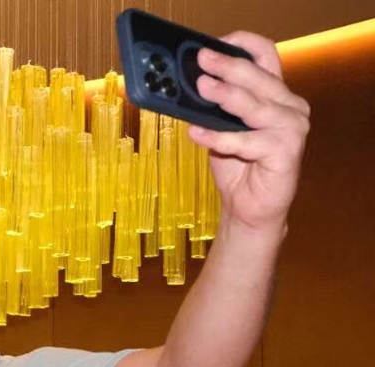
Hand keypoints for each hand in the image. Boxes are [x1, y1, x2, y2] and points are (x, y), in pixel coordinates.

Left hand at [188, 33, 309, 233]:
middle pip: (259, 77)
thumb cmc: (236, 165)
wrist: (249, 207)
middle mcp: (290, 106)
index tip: (212, 46)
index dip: (242, 46)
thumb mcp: (220, 128)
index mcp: (276, 94)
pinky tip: (196, 134)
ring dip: (227, 95)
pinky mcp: (286, 152)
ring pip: (256, 106)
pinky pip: (246, 141)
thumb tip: (186, 87)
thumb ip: (212, 107)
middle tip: (201, 60)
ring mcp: (293, 128)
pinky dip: (219, 138)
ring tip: (201, 87)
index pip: (265, 57)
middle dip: (228, 67)